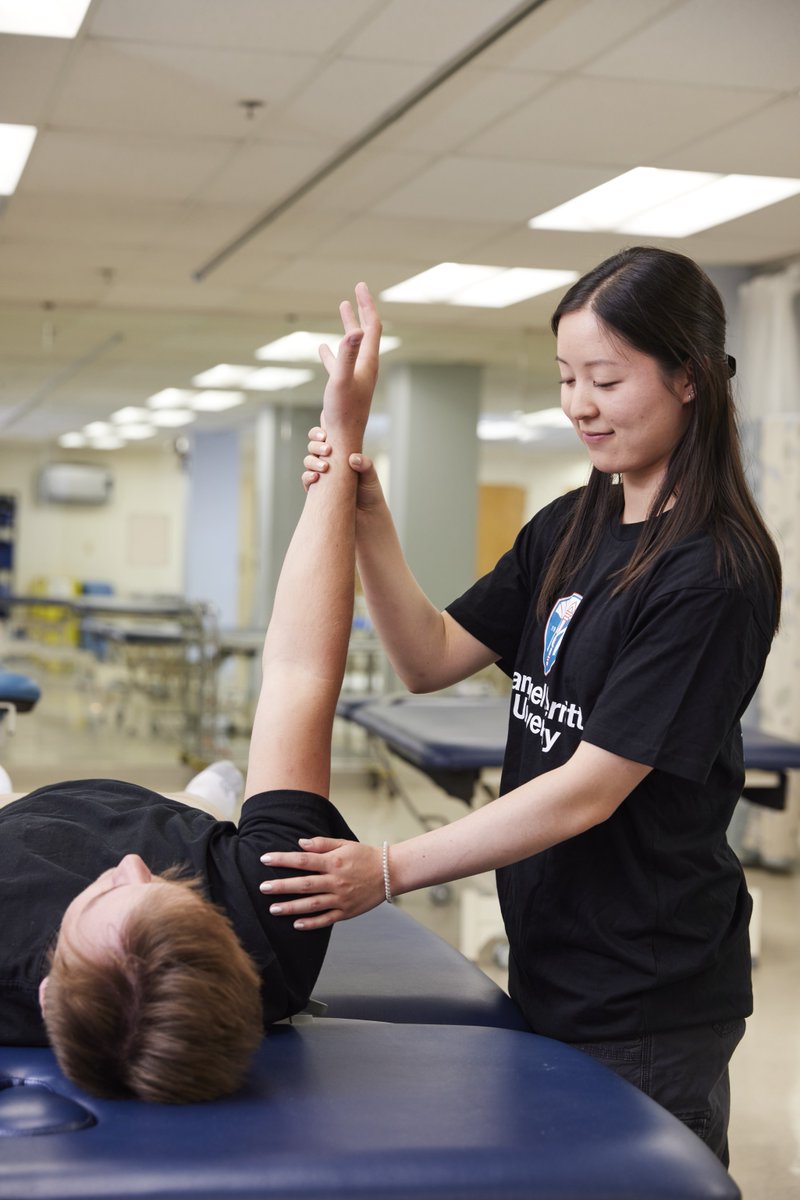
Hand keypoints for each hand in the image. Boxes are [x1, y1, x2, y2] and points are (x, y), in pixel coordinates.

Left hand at [259, 837, 383, 928]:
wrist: (390, 873)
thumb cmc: (365, 856)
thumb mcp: (345, 844)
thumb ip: (322, 844)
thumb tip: (300, 843)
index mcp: (334, 862)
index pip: (303, 860)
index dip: (282, 859)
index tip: (265, 859)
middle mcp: (336, 881)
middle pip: (304, 884)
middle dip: (281, 886)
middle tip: (262, 888)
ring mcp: (341, 899)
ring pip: (312, 905)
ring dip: (291, 907)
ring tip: (273, 909)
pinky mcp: (347, 912)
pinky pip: (326, 919)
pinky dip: (311, 923)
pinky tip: (296, 924)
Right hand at [303, 429, 385, 511]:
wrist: (367, 516)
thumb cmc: (370, 493)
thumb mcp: (371, 476)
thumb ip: (365, 465)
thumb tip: (353, 458)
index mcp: (340, 454)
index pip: (324, 437)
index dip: (319, 433)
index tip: (325, 435)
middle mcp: (328, 463)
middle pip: (313, 447)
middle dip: (316, 446)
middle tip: (327, 450)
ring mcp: (321, 477)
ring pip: (308, 462)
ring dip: (312, 461)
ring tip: (324, 467)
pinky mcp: (316, 491)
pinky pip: (307, 481)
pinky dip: (308, 477)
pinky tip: (315, 478)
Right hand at [318, 282, 380, 447]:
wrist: (343, 438)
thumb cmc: (343, 411)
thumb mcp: (341, 378)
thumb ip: (348, 353)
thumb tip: (355, 330)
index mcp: (368, 361)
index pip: (371, 325)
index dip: (367, 304)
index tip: (360, 285)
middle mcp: (365, 366)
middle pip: (365, 331)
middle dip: (360, 309)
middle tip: (356, 291)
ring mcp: (356, 376)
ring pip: (352, 344)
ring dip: (348, 325)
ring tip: (342, 308)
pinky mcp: (345, 386)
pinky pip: (338, 362)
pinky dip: (332, 351)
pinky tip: (321, 348)